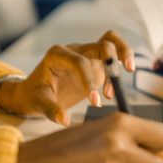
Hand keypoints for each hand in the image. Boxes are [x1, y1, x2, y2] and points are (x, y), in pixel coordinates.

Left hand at [0, 30, 135, 125]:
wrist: (33, 91)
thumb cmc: (34, 94)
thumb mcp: (37, 103)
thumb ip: (50, 110)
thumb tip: (64, 120)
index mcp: (57, 55)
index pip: (79, 62)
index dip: (89, 80)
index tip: (95, 102)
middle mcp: (74, 50)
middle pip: (101, 43)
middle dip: (113, 58)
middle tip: (122, 75)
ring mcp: (86, 54)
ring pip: (110, 42)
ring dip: (123, 54)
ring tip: (129, 71)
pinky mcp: (94, 62)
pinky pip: (112, 55)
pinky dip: (119, 64)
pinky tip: (114, 89)